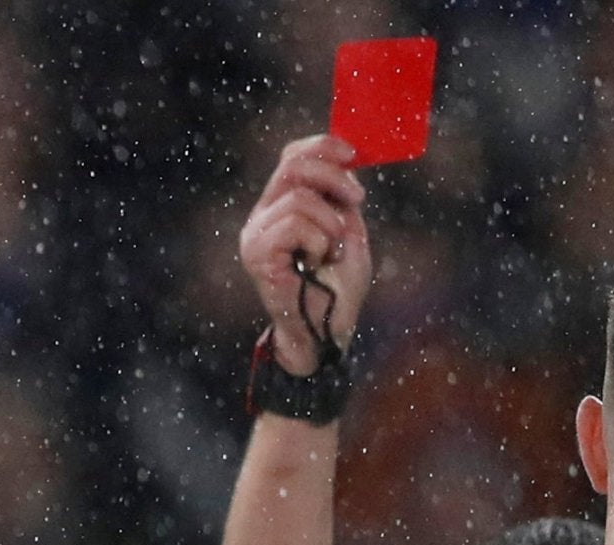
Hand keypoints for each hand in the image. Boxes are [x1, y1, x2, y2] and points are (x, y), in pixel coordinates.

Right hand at [240, 134, 371, 375]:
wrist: (329, 329)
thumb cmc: (338, 286)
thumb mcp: (348, 229)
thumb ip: (341, 195)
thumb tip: (346, 158)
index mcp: (282, 205)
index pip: (292, 156)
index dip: (322, 146)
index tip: (353, 155)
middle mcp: (263, 215)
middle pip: (293, 165)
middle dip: (333, 177)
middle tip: (357, 200)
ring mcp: (256, 234)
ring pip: (299, 199)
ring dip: (329, 225)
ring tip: (331, 251)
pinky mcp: (256, 253)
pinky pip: (295, 225)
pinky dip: (318, 241)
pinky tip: (316, 262)